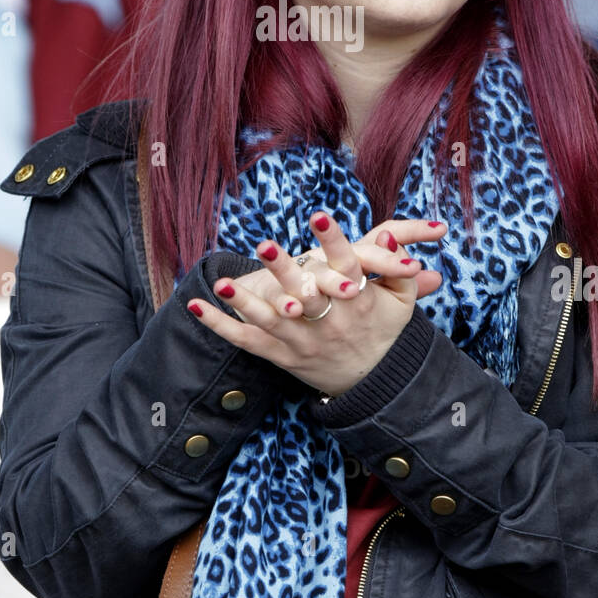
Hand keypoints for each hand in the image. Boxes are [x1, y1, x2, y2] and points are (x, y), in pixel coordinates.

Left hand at [186, 212, 446, 396]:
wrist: (372, 381)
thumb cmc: (383, 327)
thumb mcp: (401, 300)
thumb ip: (398, 268)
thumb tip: (389, 239)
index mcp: (358, 302)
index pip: (345, 267)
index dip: (332, 241)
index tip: (318, 215)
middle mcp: (328, 323)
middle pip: (304, 295)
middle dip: (283, 270)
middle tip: (265, 243)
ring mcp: (301, 341)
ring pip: (270, 321)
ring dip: (244, 302)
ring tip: (222, 282)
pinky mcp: (281, 355)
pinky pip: (246, 341)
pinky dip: (220, 326)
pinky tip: (195, 306)